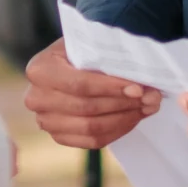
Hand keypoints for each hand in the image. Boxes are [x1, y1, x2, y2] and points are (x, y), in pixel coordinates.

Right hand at [22, 40, 159, 150]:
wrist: (66, 64)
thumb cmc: (79, 50)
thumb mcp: (87, 44)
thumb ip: (108, 59)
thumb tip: (142, 81)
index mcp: (40, 70)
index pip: (79, 84)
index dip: (110, 88)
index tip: (138, 88)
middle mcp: (36, 98)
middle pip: (86, 108)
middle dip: (123, 104)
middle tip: (151, 98)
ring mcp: (45, 121)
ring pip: (91, 128)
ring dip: (125, 119)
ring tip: (147, 107)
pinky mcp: (58, 136)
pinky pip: (92, 142)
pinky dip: (117, 131)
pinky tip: (133, 118)